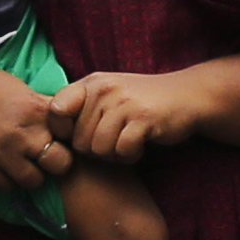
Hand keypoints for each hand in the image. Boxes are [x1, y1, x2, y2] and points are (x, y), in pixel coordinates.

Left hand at [47, 68, 215, 162]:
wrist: (188, 96)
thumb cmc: (144, 101)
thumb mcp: (110, 94)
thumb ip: (83, 107)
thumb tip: (52, 133)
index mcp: (91, 83)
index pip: (56, 110)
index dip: (63, 132)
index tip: (80, 136)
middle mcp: (104, 90)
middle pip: (79, 140)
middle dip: (96, 149)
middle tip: (116, 141)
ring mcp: (123, 103)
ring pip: (99, 149)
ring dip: (114, 155)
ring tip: (128, 143)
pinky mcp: (142, 119)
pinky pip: (122, 151)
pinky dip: (131, 156)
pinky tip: (140, 146)